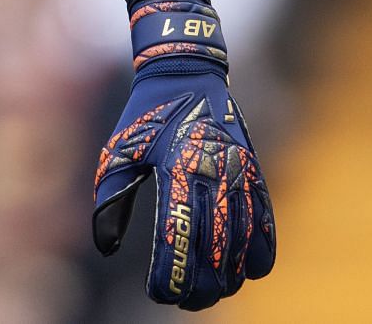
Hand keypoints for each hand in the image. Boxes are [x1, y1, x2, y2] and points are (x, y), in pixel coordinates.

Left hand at [92, 0, 275, 309]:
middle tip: (184, 301)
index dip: (170, 274)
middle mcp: (213, 173)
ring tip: (211, 293)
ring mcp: (240, 173)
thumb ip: (110, 198)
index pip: (176, 236)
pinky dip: (261, 251)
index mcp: (175, 168)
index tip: (159, 294)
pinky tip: (249, 272)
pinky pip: (265, 220)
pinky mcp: (255, 171)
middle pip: (215, 250)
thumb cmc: (144, 114)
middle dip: (201, 286)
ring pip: (243, 242)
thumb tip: (105, 246)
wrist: (185, 70)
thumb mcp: (117, 150)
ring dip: (230, 277)